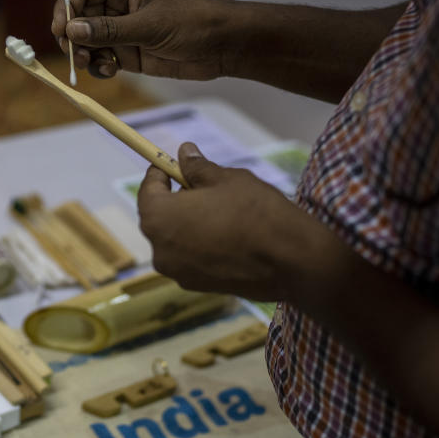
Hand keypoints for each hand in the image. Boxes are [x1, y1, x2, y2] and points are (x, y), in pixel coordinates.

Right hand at [51, 0, 233, 79]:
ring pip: (87, 42)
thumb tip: (71, 31)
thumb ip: (108, 29)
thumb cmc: (193, 21)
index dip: (66, 9)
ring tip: (94, 64)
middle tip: (76, 55)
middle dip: (73, 38)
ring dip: (85, 55)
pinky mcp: (127, 51)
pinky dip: (99, 67)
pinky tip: (111, 71)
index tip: (60, 31)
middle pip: (78, 18)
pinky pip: (101, 58)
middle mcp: (117, 3)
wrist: (222, 45)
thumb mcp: (149, 24)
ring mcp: (121, 28)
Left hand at [137, 143, 325, 300]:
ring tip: (219, 210)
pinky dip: (200, 244)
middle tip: (200, 185)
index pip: (147, 190)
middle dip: (175, 199)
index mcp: (158, 218)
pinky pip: (190, 257)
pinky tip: (227, 235)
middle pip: (159, 217)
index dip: (160, 173)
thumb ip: (197, 168)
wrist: (291, 262)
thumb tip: (184, 152)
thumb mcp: (226, 179)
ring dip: (188, 222)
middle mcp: (159, 249)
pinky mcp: (196, 286)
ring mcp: (177, 271)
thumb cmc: (256, 212)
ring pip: (175, 238)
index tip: (172, 164)